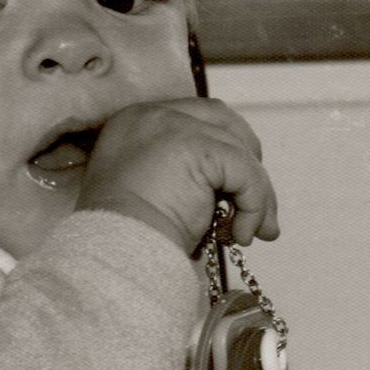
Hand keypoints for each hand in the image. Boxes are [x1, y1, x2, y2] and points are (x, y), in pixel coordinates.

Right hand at [76, 98, 279, 254]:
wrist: (114, 254)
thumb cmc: (126, 236)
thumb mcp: (146, 191)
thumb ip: (180, 174)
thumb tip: (226, 186)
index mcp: (136, 122)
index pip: (197, 118)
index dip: (223, 147)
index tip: (232, 186)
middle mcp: (154, 115)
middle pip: (223, 121)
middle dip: (246, 158)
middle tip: (252, 201)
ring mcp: (175, 127)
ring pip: (239, 152)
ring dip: (255, 194)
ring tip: (250, 230)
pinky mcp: (198, 147)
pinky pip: (245, 172)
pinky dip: (254, 204)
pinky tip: (241, 234)